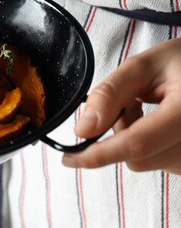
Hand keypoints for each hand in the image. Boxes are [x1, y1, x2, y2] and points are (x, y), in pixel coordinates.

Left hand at [62, 37, 180, 173]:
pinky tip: (156, 119)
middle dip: (119, 131)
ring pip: (145, 161)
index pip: (137, 144)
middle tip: (129, 101)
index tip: (70, 157)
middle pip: (137, 157)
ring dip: (132, 136)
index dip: (99, 153)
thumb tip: (82, 130)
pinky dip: (146, 142)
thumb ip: (110, 95)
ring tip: (147, 106)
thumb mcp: (142, 67)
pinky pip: (158, 161)